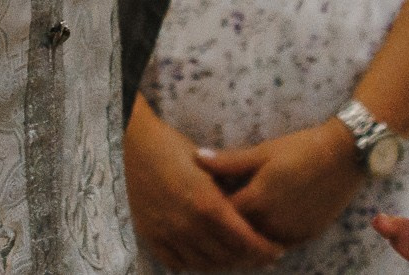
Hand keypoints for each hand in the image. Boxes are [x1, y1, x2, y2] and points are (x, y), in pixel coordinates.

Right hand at [126, 98, 285, 269]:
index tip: (277, 251)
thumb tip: (250, 206)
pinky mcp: (151, 237)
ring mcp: (168, 235)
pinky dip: (196, 263)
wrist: (131, 145)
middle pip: (228, 256)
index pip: (244, 240)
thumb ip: (227, 190)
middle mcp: (189, 226)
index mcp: (208, 205)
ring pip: (205, 264)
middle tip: (261, 257)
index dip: (263, 250)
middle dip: (249, 259)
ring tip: (238, 258)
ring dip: (225, 264)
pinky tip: (207, 257)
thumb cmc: (173, 147)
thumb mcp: (208, 166)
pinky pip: (178, 263)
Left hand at [197, 119, 362, 249]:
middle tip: (213, 218)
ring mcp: (289, 234)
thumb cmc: (302, 148)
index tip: (199, 202)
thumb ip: (229, 161)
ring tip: (234, 226)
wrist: (345, 156)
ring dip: (244, 239)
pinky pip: (276, 246)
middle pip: (236, 235)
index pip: (221, 216)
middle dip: (224, 228)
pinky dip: (264, 242)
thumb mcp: (263, 151)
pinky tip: (258, 229)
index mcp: (257, 200)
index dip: (208, 211)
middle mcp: (271, 223)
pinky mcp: (304, 238)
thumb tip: (196, 158)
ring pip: (256, 246)